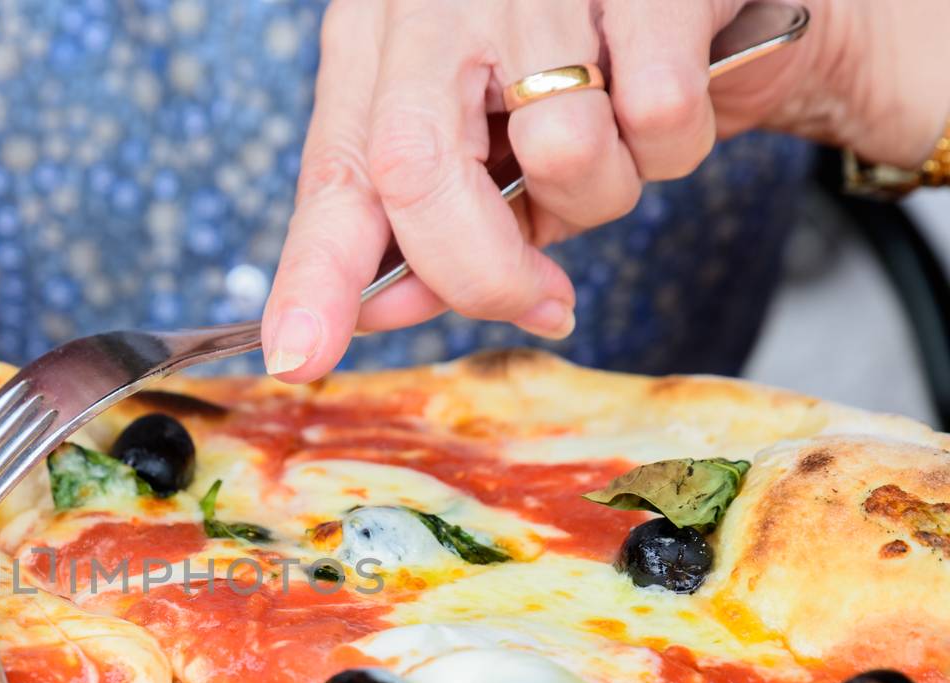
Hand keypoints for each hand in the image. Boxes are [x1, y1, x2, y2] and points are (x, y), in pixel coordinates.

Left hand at [264, 0, 763, 381]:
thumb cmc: (578, 50)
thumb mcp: (482, 126)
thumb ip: (437, 217)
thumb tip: (404, 306)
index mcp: (380, 43)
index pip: (334, 175)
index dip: (315, 275)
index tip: (298, 353)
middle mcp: (434, 3)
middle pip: (416, 175)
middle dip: (482, 274)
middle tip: (542, 302)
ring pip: (562, 156)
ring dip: (606, 189)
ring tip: (617, 130)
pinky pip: (660, 113)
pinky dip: (679, 136)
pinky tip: (671, 81)